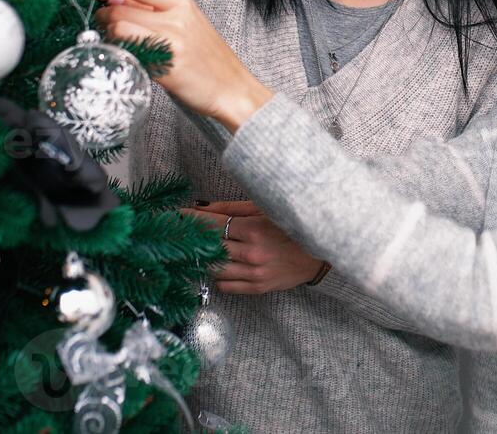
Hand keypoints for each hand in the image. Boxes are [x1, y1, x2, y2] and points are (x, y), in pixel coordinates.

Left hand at [96, 0, 272, 130]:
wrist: (233, 90)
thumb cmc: (207, 60)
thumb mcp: (188, 24)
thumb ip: (158, 10)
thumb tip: (116, 1)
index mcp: (182, 2)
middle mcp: (177, 15)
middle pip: (120, 1)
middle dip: (102, 11)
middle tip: (102, 22)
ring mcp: (171, 38)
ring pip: (118, 23)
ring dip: (108, 33)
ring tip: (117, 42)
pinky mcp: (166, 63)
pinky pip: (127, 48)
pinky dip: (119, 50)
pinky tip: (127, 57)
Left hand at [181, 201, 326, 293]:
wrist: (319, 255)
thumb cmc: (290, 226)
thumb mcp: (263, 209)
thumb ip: (231, 208)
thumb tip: (201, 207)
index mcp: (254, 230)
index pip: (212, 225)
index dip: (192, 219)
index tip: (177, 215)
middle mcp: (251, 254)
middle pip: (209, 247)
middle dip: (192, 239)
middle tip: (179, 232)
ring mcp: (254, 274)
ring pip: (214, 269)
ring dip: (204, 259)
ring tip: (197, 250)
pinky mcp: (257, 288)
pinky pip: (225, 286)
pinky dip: (218, 276)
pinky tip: (219, 265)